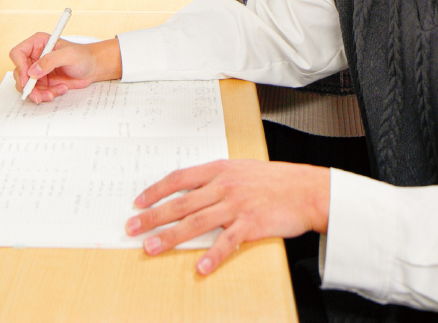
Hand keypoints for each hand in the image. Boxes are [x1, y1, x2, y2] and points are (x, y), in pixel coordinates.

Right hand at [9, 34, 122, 102]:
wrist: (93, 67)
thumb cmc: (84, 56)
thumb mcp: (68, 55)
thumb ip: (50, 61)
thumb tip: (32, 72)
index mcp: (38, 43)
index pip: (17, 53)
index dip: (19, 67)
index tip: (27, 79)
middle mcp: (35, 56)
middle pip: (19, 72)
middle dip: (28, 86)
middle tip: (38, 95)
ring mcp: (38, 70)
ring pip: (26, 85)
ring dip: (38, 93)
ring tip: (53, 93)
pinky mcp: (43, 81)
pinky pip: (37, 91)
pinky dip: (46, 94)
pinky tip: (60, 90)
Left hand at [125, 159, 329, 275]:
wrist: (306, 189)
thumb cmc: (273, 179)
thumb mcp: (240, 169)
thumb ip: (215, 179)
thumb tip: (189, 192)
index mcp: (218, 170)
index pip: (178, 179)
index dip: (155, 191)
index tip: (138, 203)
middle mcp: (224, 186)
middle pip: (180, 203)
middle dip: (152, 217)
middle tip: (132, 228)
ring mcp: (236, 205)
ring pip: (196, 222)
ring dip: (170, 237)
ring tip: (151, 248)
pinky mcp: (251, 224)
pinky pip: (227, 242)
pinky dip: (213, 256)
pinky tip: (200, 268)